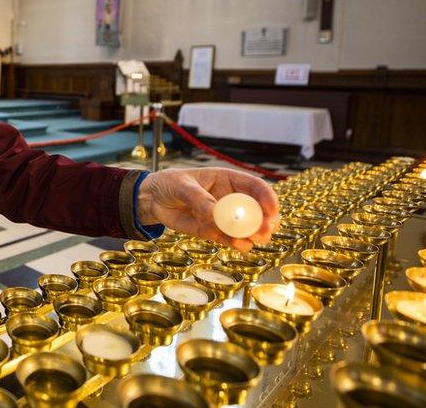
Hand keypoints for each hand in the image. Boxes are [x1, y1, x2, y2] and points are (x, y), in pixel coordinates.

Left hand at [137, 167, 279, 251]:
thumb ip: (199, 199)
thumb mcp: (182, 186)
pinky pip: (231, 239)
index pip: (255, 187)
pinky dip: (237, 243)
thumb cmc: (170, 183)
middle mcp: (232, 199)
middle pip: (258, 211)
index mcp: (228, 180)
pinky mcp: (215, 232)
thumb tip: (215, 214)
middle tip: (264, 231)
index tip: (272, 209)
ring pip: (248, 228)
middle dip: (265, 221)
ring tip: (252, 239)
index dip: (267, 197)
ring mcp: (225, 217)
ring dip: (254, 235)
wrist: (153, 200)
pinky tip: (240, 245)